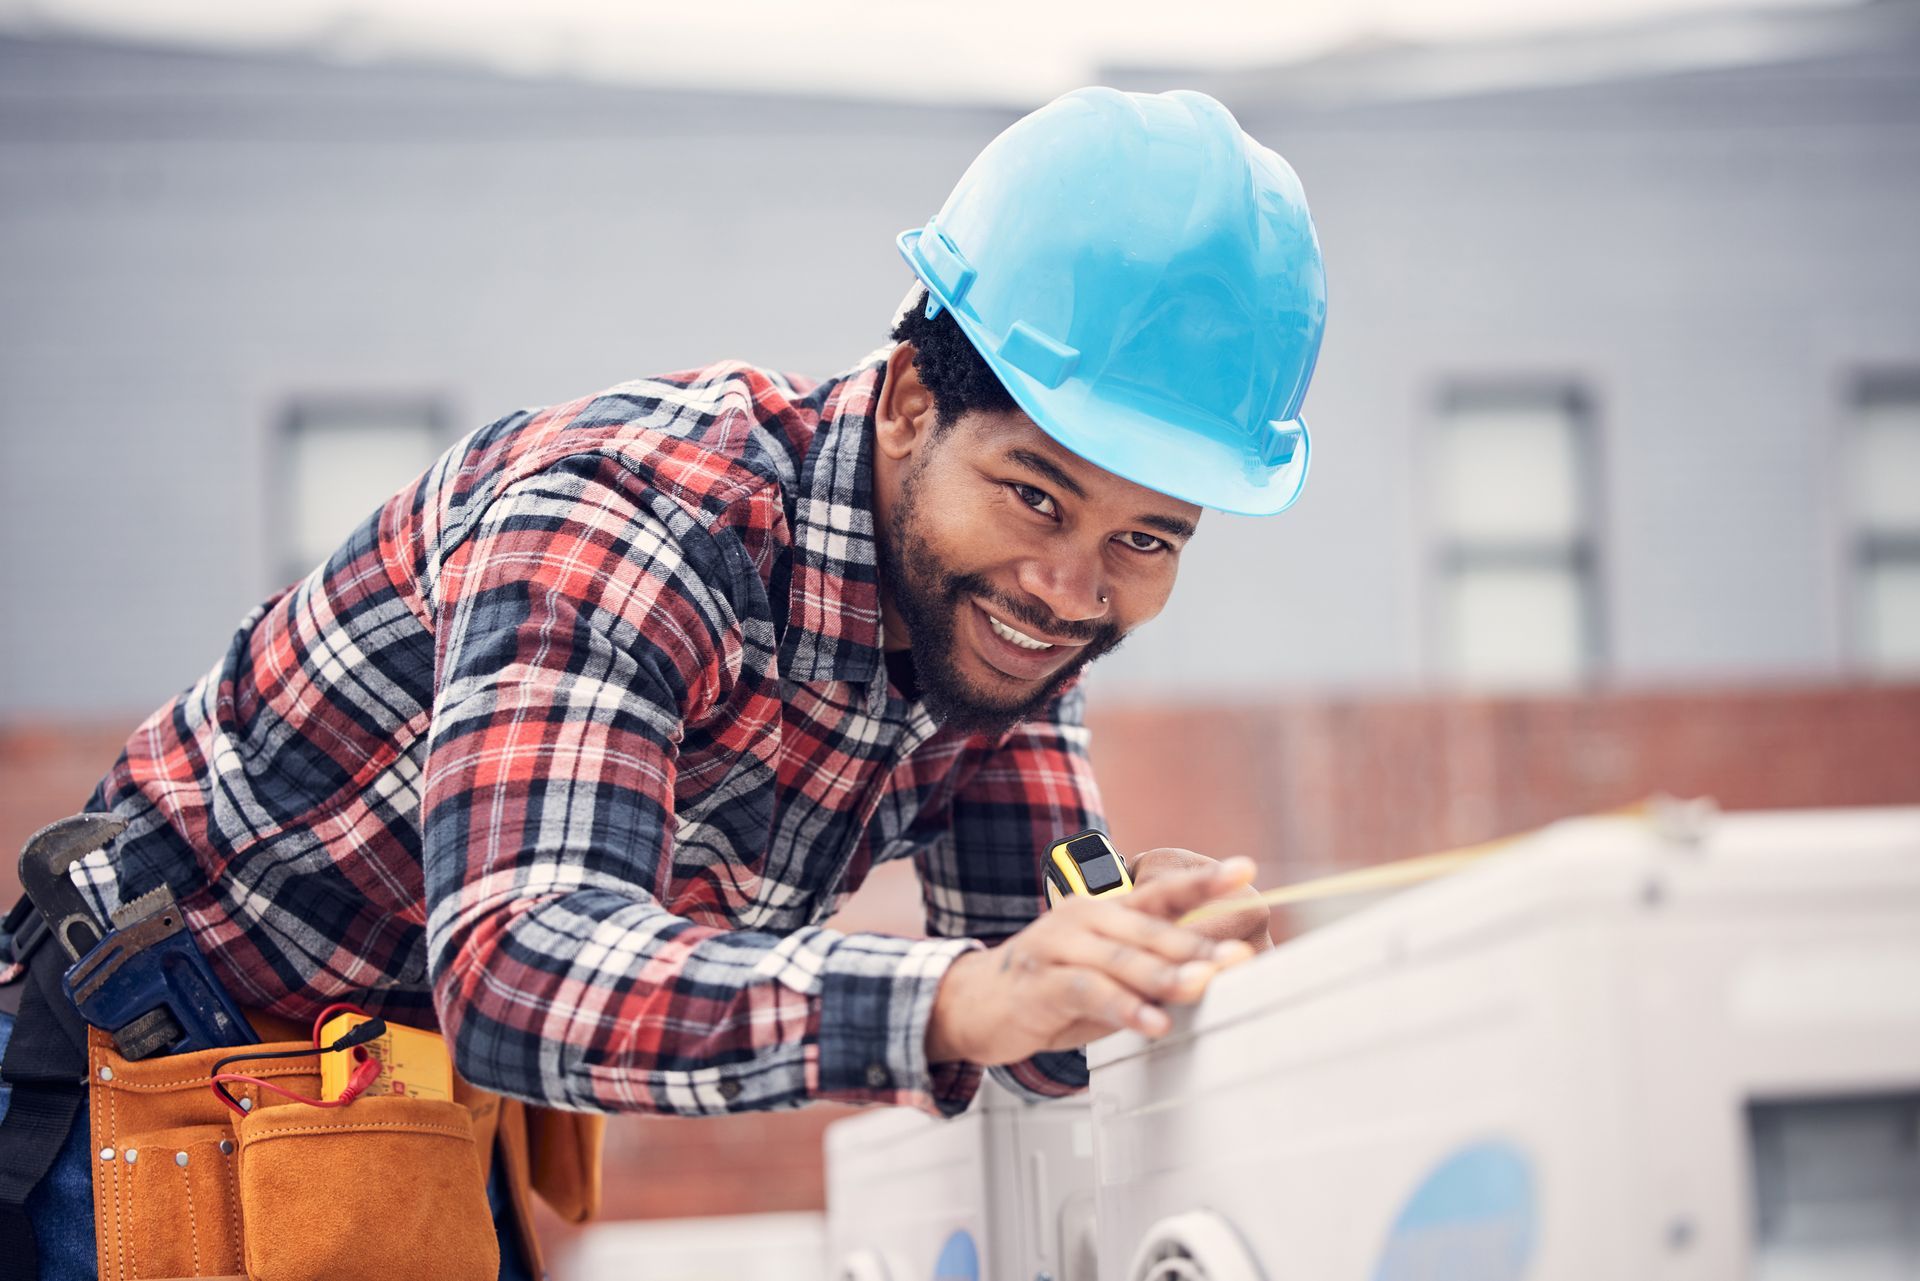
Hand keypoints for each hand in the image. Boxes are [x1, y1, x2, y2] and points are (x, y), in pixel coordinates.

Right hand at [926, 858, 1258, 1066]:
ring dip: (1165, 975)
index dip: (1202, 881)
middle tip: (1237, 955)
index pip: (1161, 893)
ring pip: (1122, 959)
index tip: (1243, 868)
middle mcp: (1083, 919)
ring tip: (1202, 985)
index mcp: (1105, 911)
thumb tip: (1212, 978)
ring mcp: (1058, 946)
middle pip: (1150, 929)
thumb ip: (1150, 973)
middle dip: (1197, 944)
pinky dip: (1124, 1006)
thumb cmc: (1050, 989)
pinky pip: (1089, 991)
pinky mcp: (1039, 982)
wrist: (973, 1003)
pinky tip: (1152, 1021)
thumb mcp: (1105, 976)